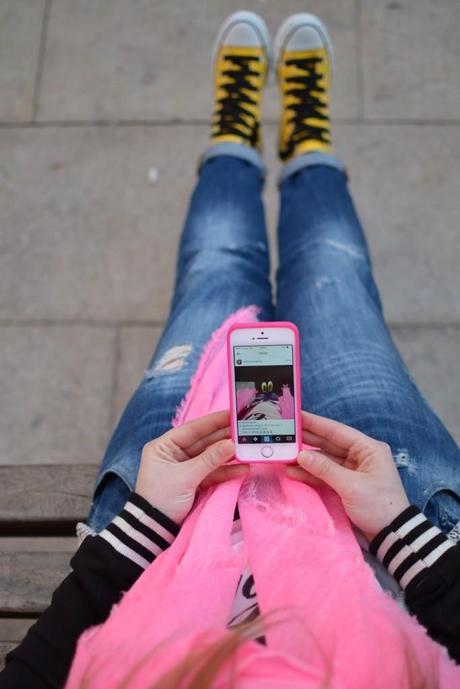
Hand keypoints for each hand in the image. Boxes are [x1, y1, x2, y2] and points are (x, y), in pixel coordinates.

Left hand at [135, 409, 248, 524]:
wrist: (153, 531)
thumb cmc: (161, 499)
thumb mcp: (185, 477)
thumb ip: (209, 459)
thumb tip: (231, 444)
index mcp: (164, 446)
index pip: (192, 429)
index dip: (213, 421)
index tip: (232, 414)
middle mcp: (174, 454)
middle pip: (203, 442)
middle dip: (224, 437)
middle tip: (245, 429)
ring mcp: (185, 468)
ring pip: (210, 457)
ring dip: (228, 454)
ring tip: (247, 447)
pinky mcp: (193, 482)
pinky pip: (212, 473)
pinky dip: (226, 471)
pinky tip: (242, 468)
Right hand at [286, 410, 409, 540]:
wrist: (393, 535)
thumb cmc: (378, 506)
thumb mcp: (351, 486)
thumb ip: (325, 469)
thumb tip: (301, 455)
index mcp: (368, 449)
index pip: (337, 431)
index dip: (315, 423)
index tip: (296, 415)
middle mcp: (360, 455)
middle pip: (329, 443)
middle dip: (307, 439)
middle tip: (285, 432)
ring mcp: (353, 470)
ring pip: (325, 459)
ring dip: (306, 459)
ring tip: (284, 454)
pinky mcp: (347, 484)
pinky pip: (326, 474)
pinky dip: (311, 474)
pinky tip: (293, 472)